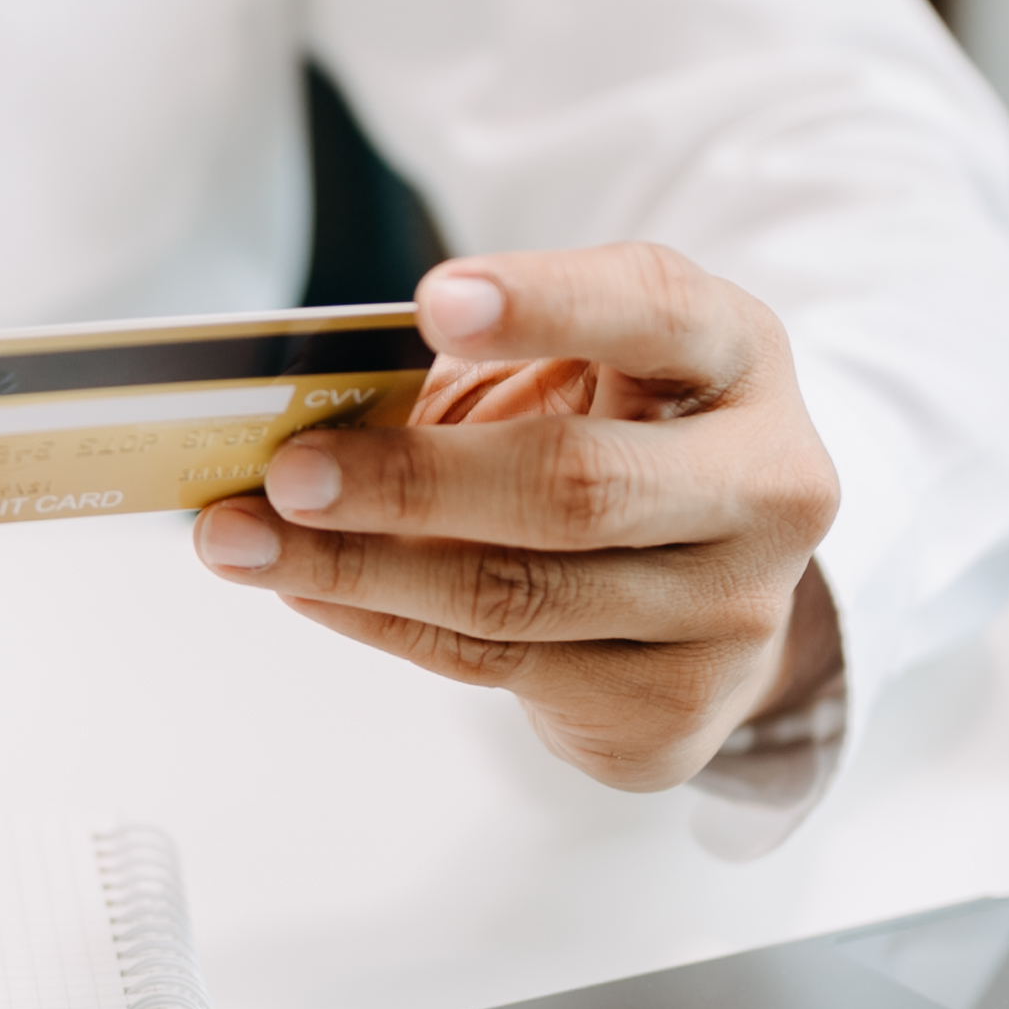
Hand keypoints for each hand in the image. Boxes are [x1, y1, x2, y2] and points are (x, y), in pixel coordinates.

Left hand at [192, 243, 839, 789]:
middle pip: (576, 486)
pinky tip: (305, 589)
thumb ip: (472, 373)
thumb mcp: (572, 376)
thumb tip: (303, 413)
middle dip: (412, 480)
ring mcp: (734, 609)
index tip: (433, 302)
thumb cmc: (612, 443)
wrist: (709, 594)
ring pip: (519, 595)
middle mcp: (768, 482)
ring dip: (355, 568)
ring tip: (240, 542)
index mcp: (737, 356)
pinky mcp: (675, 707)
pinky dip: (382, 621)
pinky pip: (498, 665)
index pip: (654, 309)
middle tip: (287, 471)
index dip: (546, 303)